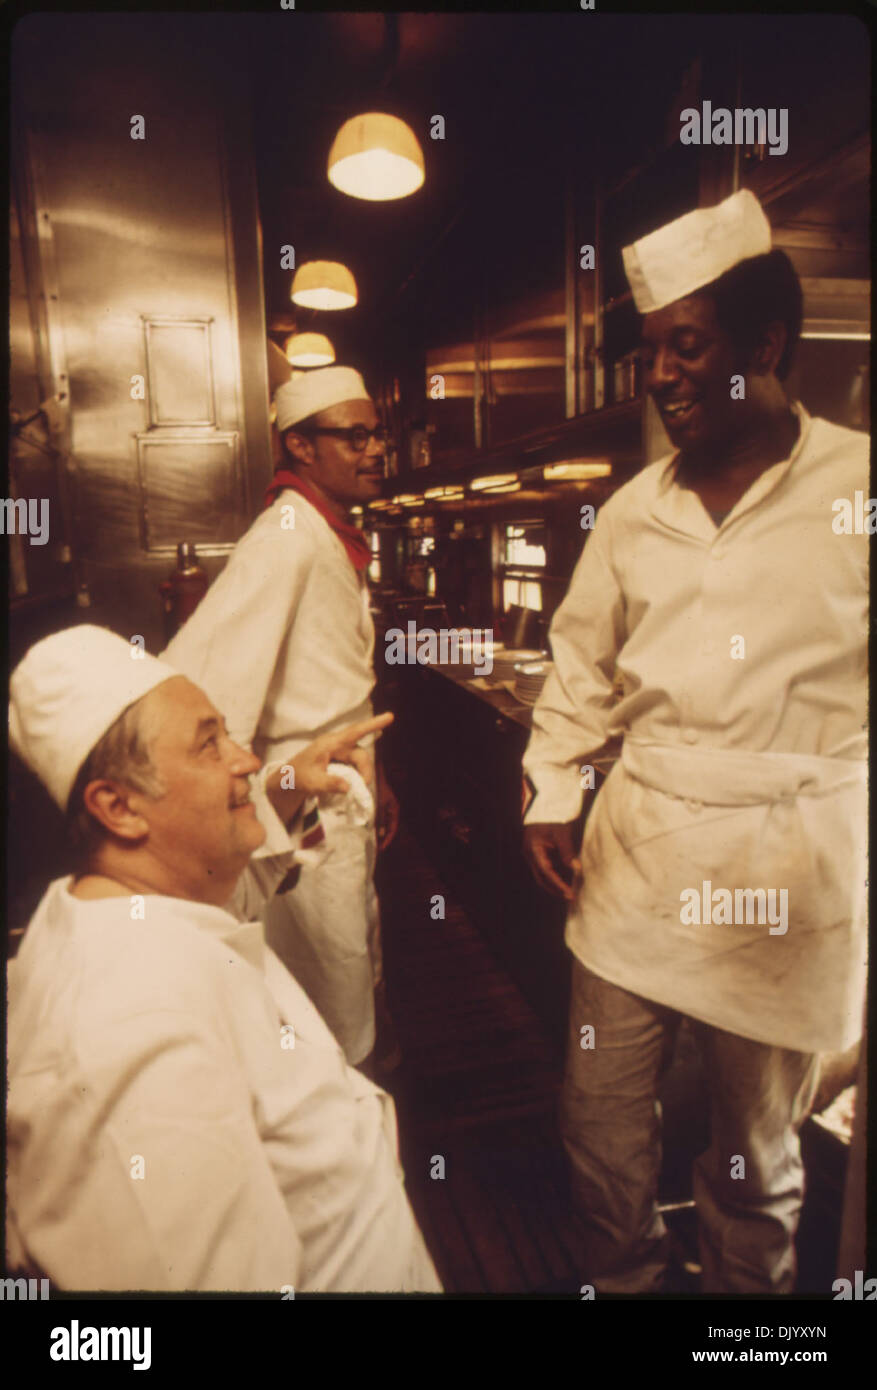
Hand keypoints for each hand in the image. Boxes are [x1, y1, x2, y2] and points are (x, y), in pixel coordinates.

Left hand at [267, 712, 393, 822]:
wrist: (290, 778)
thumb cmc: (299, 776)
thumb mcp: (312, 783)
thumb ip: (330, 784)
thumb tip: (349, 788)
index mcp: (329, 744)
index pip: (354, 732)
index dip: (372, 724)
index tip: (390, 717)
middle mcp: (337, 745)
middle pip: (360, 754)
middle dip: (365, 771)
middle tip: (361, 788)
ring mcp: (340, 752)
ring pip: (359, 761)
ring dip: (360, 775)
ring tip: (353, 789)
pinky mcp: (341, 759)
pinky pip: (355, 766)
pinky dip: (356, 776)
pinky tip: (351, 785)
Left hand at [375, 764, 399, 851]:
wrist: (374, 770)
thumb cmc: (378, 785)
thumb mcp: (380, 803)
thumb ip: (381, 817)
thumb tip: (381, 833)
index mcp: (394, 808)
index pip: (393, 828)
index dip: (388, 839)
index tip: (381, 848)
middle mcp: (390, 807)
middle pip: (387, 826)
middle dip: (382, 837)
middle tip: (376, 847)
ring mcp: (383, 804)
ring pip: (381, 822)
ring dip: (376, 831)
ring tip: (370, 840)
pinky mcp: (376, 802)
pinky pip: (375, 816)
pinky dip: (372, 823)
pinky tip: (364, 827)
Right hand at [522, 822, 581, 900]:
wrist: (545, 807)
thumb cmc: (553, 817)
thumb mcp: (561, 832)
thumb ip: (567, 850)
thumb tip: (576, 868)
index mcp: (533, 848)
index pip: (546, 871)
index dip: (558, 883)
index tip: (569, 892)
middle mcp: (529, 854)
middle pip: (541, 878)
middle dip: (555, 889)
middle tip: (570, 897)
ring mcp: (531, 855)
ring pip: (541, 876)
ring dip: (554, 885)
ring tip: (569, 892)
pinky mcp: (536, 855)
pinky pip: (544, 870)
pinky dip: (554, 877)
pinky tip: (564, 881)